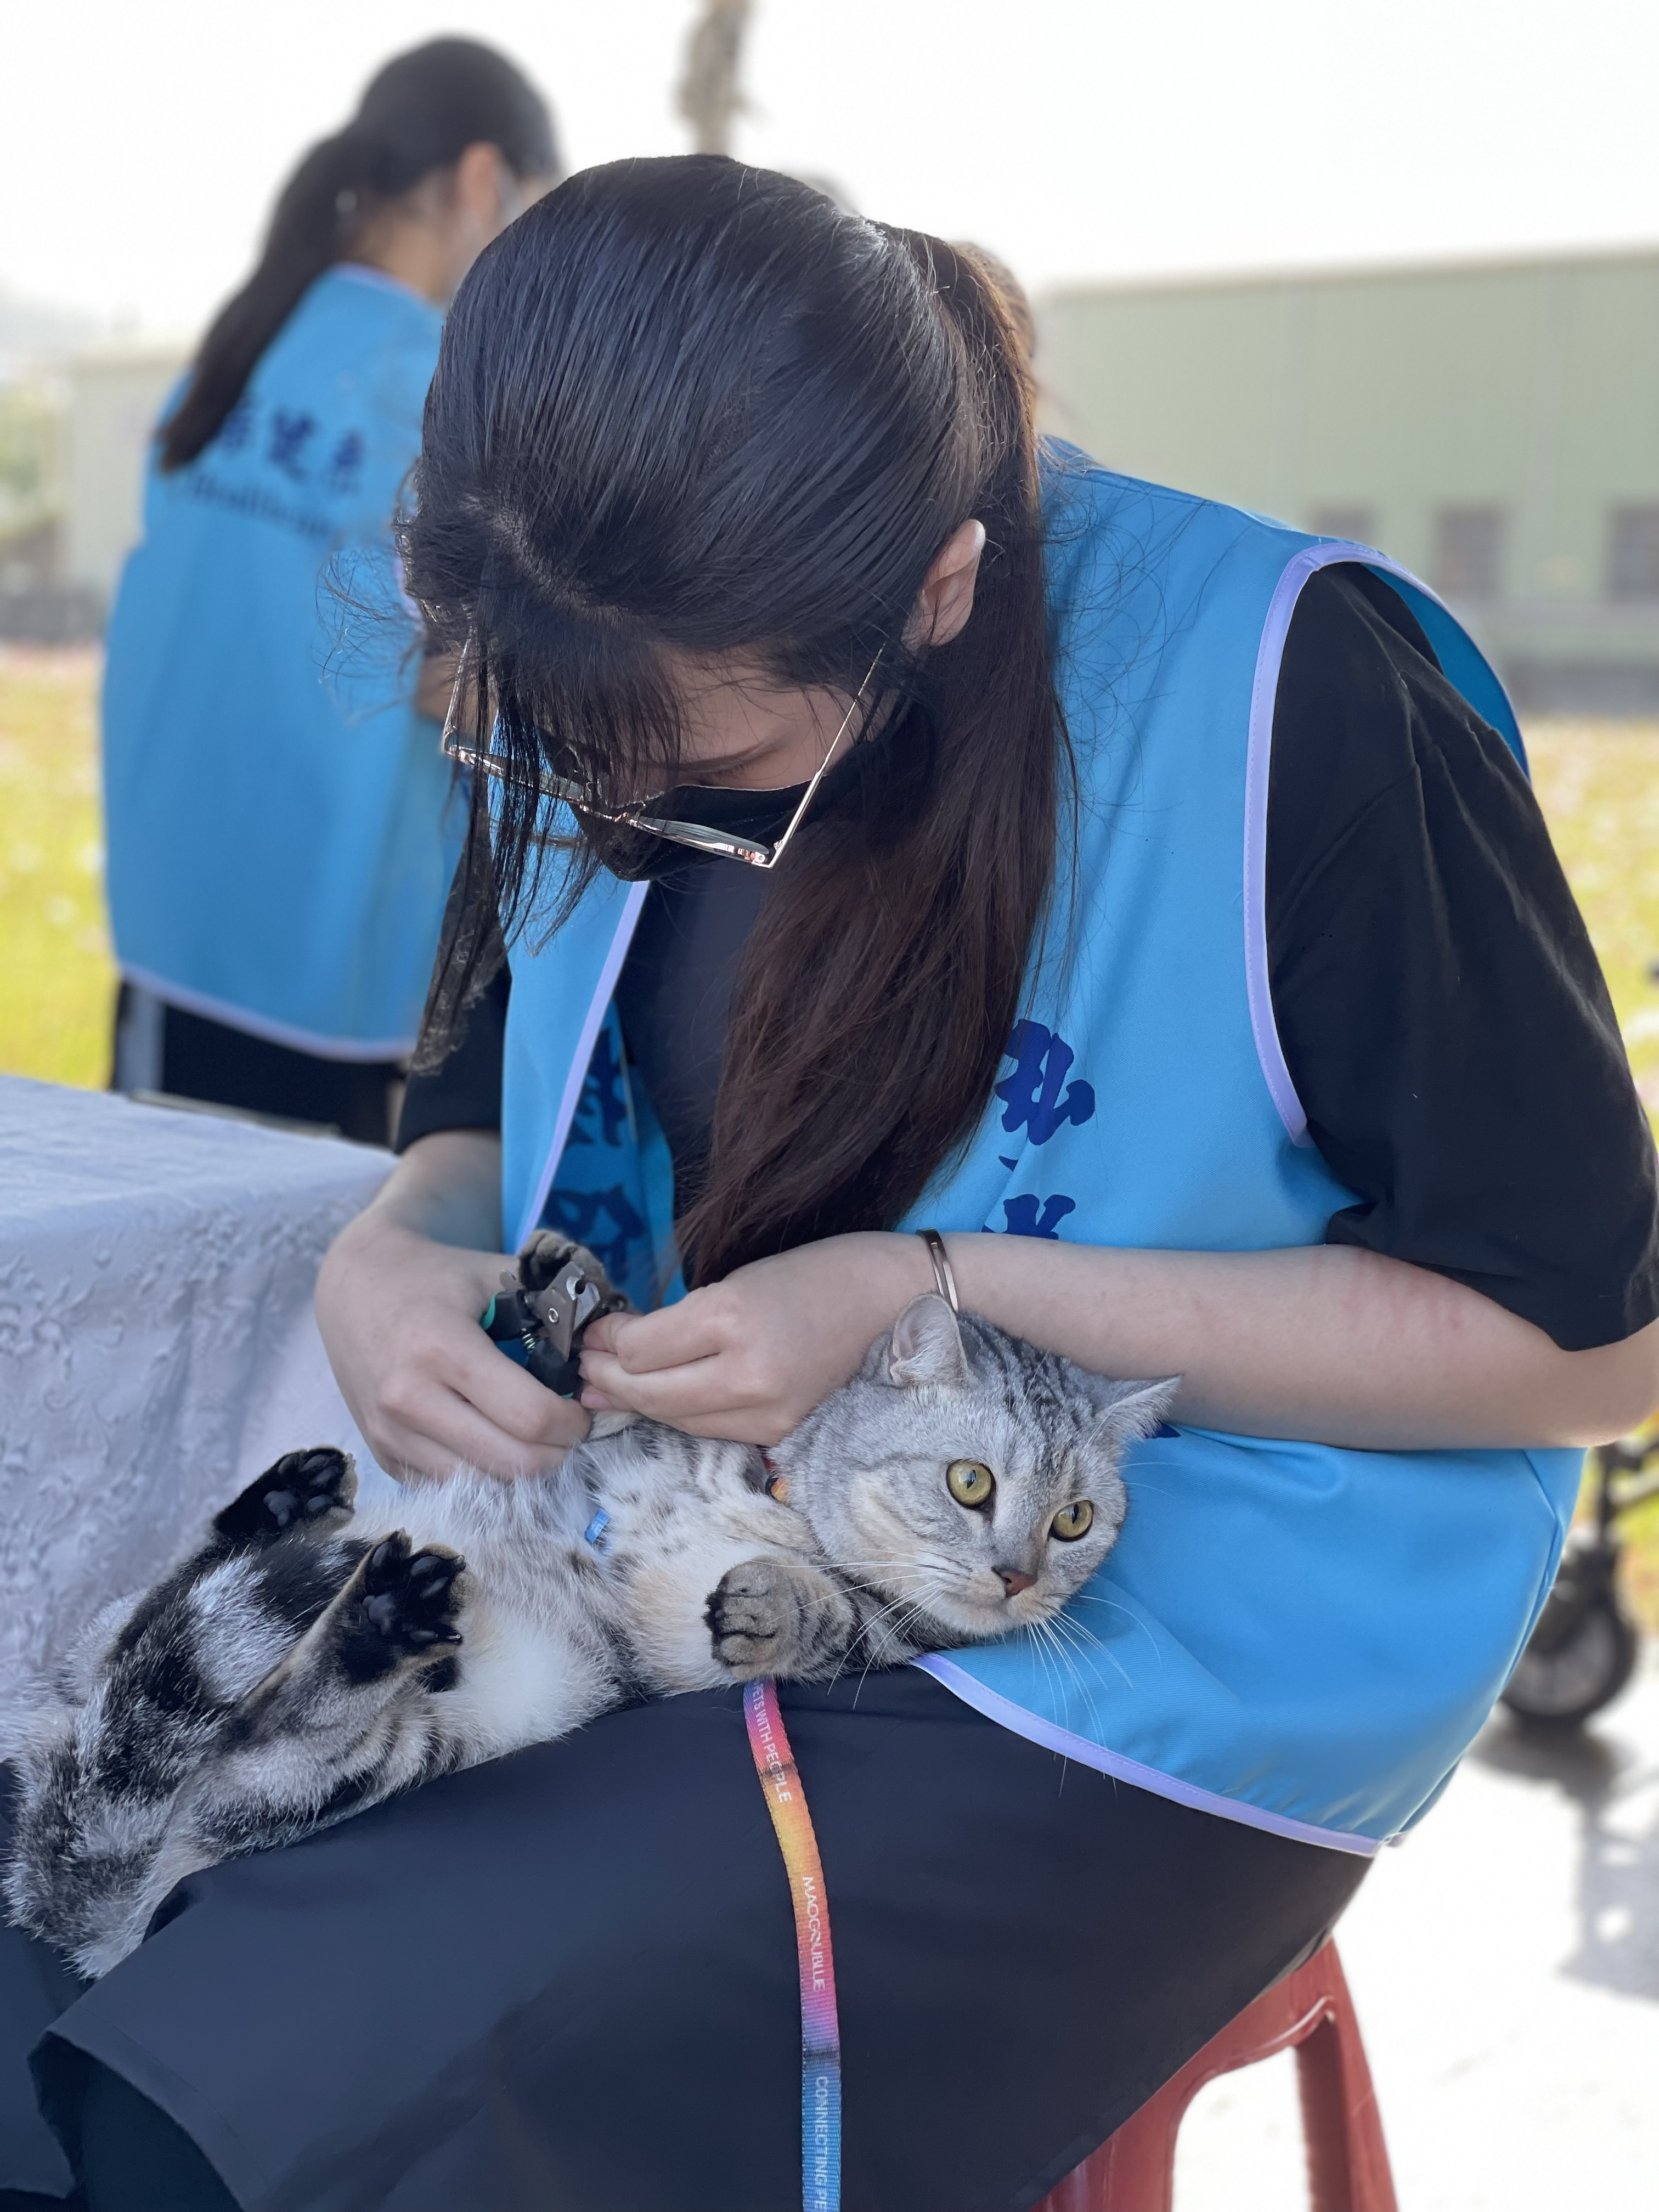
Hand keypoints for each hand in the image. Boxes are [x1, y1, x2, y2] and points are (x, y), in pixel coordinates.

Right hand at [316, 1213, 589, 1480]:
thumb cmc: (436, 1276)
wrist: (354, 1285)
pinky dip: (481, 1475)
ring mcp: (390, 1434)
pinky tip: (494, 1443)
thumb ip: (556, 1305)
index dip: (572, 1422)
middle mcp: (409, 1399)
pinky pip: (448, 1489)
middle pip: (511, 1463)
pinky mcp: (381, 1456)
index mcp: (442, 1348)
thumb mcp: (496, 1273)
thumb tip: (613, 1341)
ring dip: (519, 1471)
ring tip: (533, 1437)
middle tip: (566, 1430)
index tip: (581, 1408)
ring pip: (481, 1486)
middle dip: (555, 1453)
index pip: (530, 1416)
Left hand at [577, 1232, 930, 1443]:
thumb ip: (684, 1315)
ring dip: (638, 1404)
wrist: (902, 1301)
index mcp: (733, 1319)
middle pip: (652, 1393)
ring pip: (678, 1419)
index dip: (608, 1343)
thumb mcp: (744, 1277)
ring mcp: (767, 1413)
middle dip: (609, 1381)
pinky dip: (682, 1415)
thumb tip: (622, 1345)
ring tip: (607, 1389)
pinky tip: (662, 1401)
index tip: (594, 1331)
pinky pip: (713, 1430)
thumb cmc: (823, 1272)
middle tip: (584, 1368)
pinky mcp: (782, 1434)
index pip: (643, 1349)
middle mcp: (747, 1375)